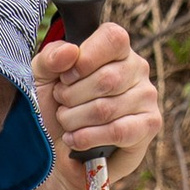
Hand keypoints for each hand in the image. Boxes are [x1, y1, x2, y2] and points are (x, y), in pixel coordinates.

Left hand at [33, 16, 161, 184]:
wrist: (54, 152)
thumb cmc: (52, 108)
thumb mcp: (41, 77)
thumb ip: (50, 58)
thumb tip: (71, 52)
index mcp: (115, 49)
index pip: (113, 38)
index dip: (85, 58)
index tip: (65, 77)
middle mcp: (136, 68)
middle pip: (106, 79)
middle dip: (72, 97)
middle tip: (62, 105)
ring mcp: (146, 96)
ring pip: (106, 108)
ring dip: (75, 120)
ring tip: (67, 123)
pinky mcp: (148, 125)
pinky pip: (119, 131)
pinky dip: (89, 137)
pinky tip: (75, 140)